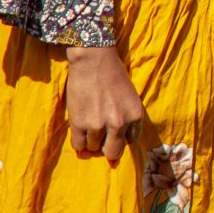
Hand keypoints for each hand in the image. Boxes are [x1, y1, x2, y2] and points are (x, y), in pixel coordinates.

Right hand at [64, 44, 148, 163]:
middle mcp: (119, 124)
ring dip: (91, 141)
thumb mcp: (130, 97)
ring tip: (89, 127)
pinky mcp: (78, 123)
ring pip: (93, 147)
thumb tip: (122, 138)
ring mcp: (97, 125)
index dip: (122, 139)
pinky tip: (80, 133)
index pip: (131, 141)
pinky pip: (78, 145)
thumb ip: (128, 117)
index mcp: (135, 116)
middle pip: (113, 152)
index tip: (116, 136)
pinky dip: (79, 143)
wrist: (93, 60)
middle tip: (102, 141)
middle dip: (108, 148)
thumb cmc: (114, 75)